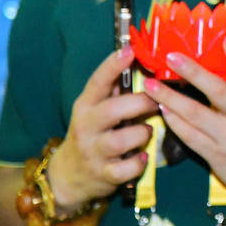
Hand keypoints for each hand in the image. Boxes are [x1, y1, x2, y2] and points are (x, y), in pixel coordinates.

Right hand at [48, 46, 159, 209]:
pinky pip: (126, 168)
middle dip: (140, 103)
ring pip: (122, 140)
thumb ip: (113, 90)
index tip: (130, 50)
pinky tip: (143, 157)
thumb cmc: (92, 133)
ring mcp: (94, 151)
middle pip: (113, 110)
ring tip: (147, 131)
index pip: (98, 82)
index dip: (113, 66)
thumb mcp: (94, 110)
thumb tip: (141, 61)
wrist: (69, 175)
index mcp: (85, 105)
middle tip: (156, 101)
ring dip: (142, 133)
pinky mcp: (103, 174)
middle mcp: (86, 126)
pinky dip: (139, 163)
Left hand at [142, 36, 225, 204]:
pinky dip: (174, 121)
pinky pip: (190, 136)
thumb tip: (212, 64)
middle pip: (218, 92)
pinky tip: (161, 109)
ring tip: (151, 85)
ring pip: (196, 114)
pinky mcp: (216, 155)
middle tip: (171, 56)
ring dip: (170, 98)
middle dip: (193, 73)